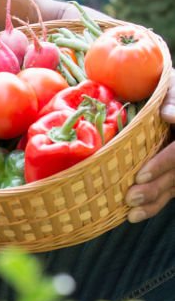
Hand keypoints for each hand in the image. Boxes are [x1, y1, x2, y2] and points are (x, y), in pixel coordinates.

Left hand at [126, 72, 174, 221]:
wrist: (166, 101)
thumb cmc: (162, 86)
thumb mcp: (171, 84)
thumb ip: (174, 96)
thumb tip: (166, 115)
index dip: (163, 163)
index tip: (141, 175)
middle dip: (155, 187)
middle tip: (130, 196)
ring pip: (173, 187)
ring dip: (153, 201)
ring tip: (130, 212)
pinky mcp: (173, 175)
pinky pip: (167, 194)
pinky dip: (152, 206)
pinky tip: (133, 216)